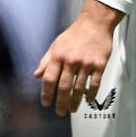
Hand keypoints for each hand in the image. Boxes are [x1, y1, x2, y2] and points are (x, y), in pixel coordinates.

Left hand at [34, 0, 121, 116]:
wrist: (94, 24)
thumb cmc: (75, 34)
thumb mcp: (56, 45)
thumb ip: (46, 61)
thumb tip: (36, 75)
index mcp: (58, 56)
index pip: (49, 78)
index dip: (46, 93)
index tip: (45, 102)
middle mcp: (71, 61)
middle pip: (63, 86)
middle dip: (60, 102)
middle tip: (59, 112)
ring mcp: (86, 64)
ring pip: (79, 88)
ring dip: (74, 101)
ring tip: (72, 109)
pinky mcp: (99, 65)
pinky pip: (94, 84)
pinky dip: (91, 94)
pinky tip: (87, 100)